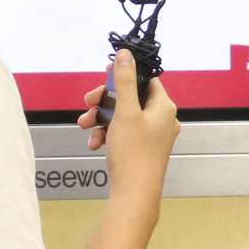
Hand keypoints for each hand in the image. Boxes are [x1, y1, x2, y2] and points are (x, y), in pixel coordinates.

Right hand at [84, 48, 177, 190]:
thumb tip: (126, 54)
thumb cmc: (134, 153)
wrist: (134, 194)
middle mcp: (162, 119)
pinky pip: (123, 133)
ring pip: (123, 116)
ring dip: (101, 118)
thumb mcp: (125, 111)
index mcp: (164, 107)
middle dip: (105, 100)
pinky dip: (107, 134)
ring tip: (85, 125)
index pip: (145, 80)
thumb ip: (124, 81)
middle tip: (88, 102)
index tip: (104, 76)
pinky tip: (95, 143)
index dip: (124, 76)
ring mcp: (153, 136)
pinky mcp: (142, 149)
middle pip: (131, 98)